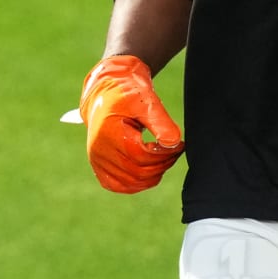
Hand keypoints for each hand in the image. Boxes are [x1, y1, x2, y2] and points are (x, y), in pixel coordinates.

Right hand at [78, 56, 184, 193]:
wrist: (106, 93)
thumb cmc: (126, 94)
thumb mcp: (146, 101)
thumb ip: (161, 122)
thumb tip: (174, 143)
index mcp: (108, 133)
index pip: (142, 156)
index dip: (165, 154)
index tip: (180, 144)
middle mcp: (99, 150)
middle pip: (138, 171)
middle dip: (163, 164)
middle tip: (175, 151)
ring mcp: (97, 161)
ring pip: (132, 182)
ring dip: (154, 174)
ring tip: (164, 158)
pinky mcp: (99, 168)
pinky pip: (120, 186)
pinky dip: (139, 183)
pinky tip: (150, 169)